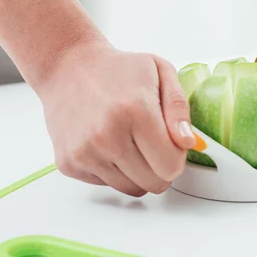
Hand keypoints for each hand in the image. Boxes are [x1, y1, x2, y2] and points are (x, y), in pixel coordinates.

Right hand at [36, 41, 196, 196]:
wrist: (68, 67)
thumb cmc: (119, 69)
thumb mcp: (162, 72)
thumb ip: (179, 108)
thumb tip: (188, 143)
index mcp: (136, 111)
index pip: (170, 165)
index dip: (177, 155)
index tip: (171, 141)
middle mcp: (107, 136)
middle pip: (154, 183)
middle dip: (161, 167)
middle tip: (153, 142)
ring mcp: (84, 152)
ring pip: (132, 188)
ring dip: (138, 171)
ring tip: (130, 140)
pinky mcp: (68, 163)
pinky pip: (107, 184)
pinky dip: (114, 170)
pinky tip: (108, 143)